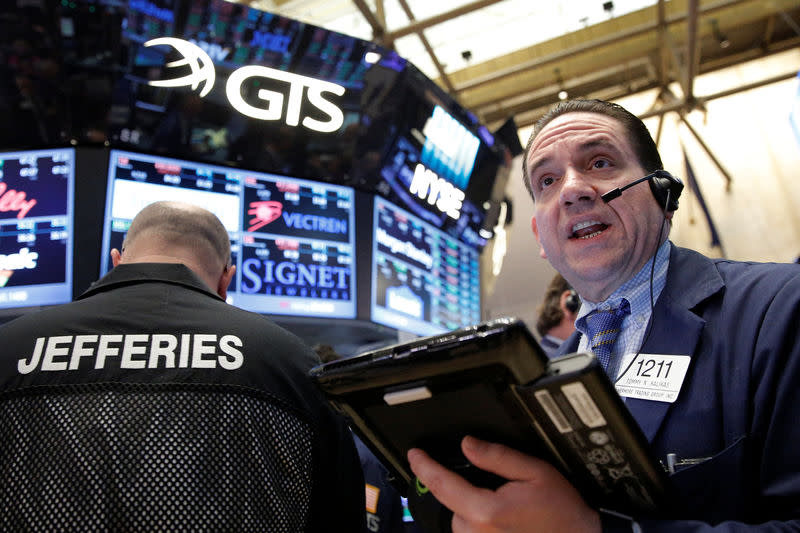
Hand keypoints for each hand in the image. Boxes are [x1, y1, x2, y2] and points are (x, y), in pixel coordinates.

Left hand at [407, 436, 600, 532]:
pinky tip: (504, 521)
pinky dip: (479, 523)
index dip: (424, 466)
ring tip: (505, 506)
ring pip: (461, 522)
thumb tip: (468, 445)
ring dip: (471, 509)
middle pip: (452, 504)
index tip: (414, 455)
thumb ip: (497, 457)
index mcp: (487, 510)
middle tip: (494, 485)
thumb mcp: (534, 472)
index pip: (443, 484)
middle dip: (464, 490)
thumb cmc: (563, 512)